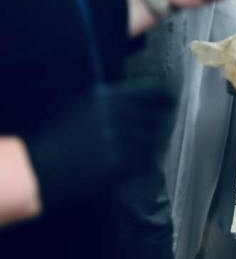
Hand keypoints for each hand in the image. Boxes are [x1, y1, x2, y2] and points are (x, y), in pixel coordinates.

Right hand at [26, 79, 176, 212]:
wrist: (39, 169)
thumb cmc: (59, 135)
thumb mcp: (83, 103)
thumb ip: (114, 97)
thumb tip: (147, 95)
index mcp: (109, 95)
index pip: (155, 90)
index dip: (167, 97)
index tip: (171, 101)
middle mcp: (118, 114)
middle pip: (159, 116)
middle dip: (159, 123)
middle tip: (157, 128)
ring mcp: (120, 140)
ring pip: (155, 139)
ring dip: (152, 143)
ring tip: (140, 147)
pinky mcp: (120, 164)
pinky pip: (147, 160)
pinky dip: (144, 161)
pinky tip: (132, 162)